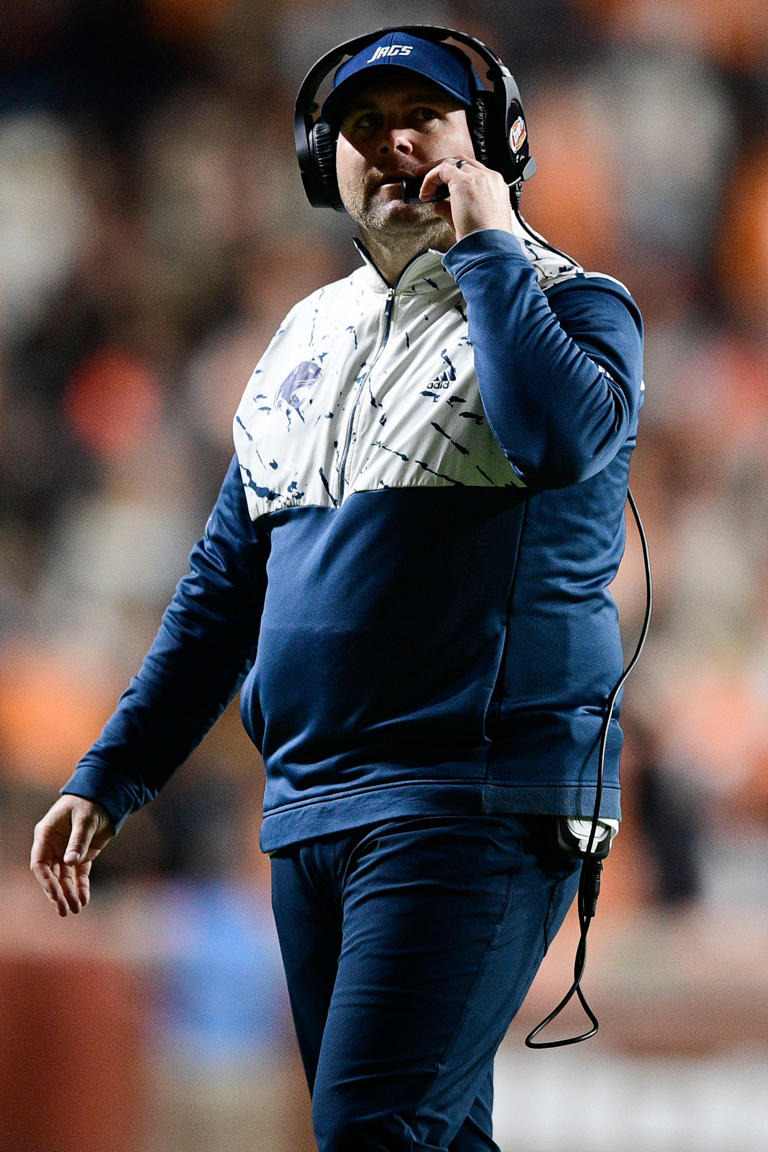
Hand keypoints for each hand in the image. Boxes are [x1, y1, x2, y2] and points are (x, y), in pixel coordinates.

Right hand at [30, 795, 114, 916]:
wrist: (106, 796)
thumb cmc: (90, 802)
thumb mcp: (85, 819)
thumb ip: (78, 840)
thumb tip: (70, 862)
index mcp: (46, 834)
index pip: (39, 863)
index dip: (45, 880)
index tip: (54, 893)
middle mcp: (53, 846)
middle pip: (50, 875)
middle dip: (56, 893)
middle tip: (64, 910)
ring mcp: (66, 852)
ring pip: (63, 878)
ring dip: (68, 893)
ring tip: (75, 910)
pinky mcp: (81, 855)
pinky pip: (79, 874)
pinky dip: (81, 887)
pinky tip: (83, 900)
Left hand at [419, 156, 513, 241]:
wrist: (490, 247)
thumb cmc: (485, 240)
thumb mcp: (469, 221)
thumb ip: (453, 209)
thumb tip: (438, 205)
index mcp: (497, 187)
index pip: (474, 172)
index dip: (455, 177)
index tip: (442, 187)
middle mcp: (490, 178)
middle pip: (464, 163)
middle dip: (444, 169)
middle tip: (429, 180)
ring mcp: (479, 178)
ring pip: (453, 163)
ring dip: (436, 173)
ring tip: (424, 187)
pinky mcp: (465, 181)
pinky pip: (443, 170)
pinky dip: (430, 179)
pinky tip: (425, 193)